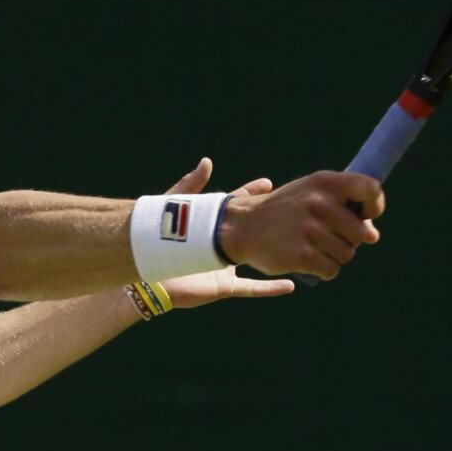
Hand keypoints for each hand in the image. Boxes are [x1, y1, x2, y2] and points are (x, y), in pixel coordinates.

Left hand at [158, 158, 293, 307]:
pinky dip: (272, 288)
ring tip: (301, 246)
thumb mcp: (177, 210)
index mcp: (212, 226)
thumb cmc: (158, 241)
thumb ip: (191, 186)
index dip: (252, 194)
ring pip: (259, 261)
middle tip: (294, 210)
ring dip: (279, 254)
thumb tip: (207, 161)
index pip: (238, 207)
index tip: (268, 183)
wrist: (150, 276)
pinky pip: (254, 288)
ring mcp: (226, 267)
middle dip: (272, 221)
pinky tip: (291, 285)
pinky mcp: (225, 286)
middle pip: (253, 232)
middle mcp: (222, 246)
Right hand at [216, 170, 384, 281]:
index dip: (375, 206)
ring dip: (334, 255)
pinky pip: (332, 270)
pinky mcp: (302, 255)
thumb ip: (344, 207)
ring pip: (347, 254)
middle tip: (326, 235)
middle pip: (362, 233)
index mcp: (325, 182)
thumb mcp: (311, 193)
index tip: (364, 214)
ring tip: (312, 245)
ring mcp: (310, 230)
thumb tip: (372, 235)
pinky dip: (323, 269)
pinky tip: (307, 260)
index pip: (371, 189)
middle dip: (349, 240)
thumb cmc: (285, 210)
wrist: (242, 226)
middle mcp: (319, 203)